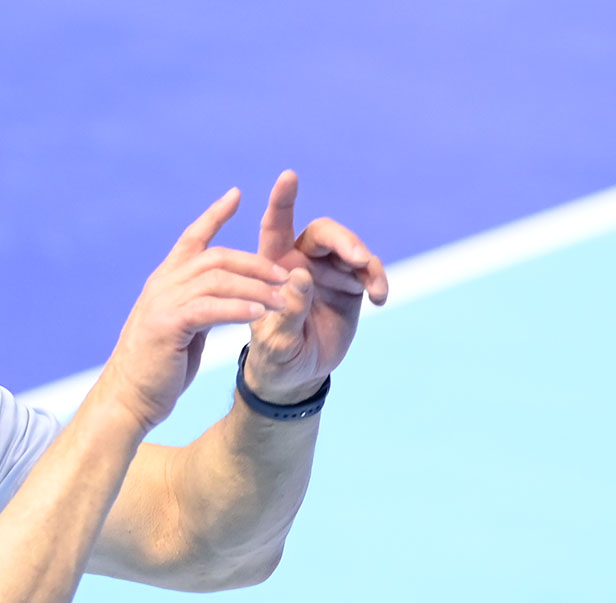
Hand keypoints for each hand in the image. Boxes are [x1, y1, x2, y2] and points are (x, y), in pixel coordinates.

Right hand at [104, 188, 289, 430]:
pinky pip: (210, 307)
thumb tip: (221, 298)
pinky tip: (259, 313)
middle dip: (254, 262)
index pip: (191, 238)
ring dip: (254, 286)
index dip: (213, 215)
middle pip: (215, 257)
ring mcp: (162, 302)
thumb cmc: (156, 369)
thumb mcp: (179, 328)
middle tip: (284, 273)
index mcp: (164, 281)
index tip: (236, 195)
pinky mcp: (167, 324)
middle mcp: (161, 284)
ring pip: (217, 280)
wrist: (127, 398)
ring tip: (281, 297)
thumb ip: (197, 306)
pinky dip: (237, 307)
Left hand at [244, 170, 387, 402]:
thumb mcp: (276, 341)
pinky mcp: (351, 286)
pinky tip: (381, 297)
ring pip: (351, 249)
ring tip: (374, 284)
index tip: (289, 176)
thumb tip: (301, 277)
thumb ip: (289, 311)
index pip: (275, 226)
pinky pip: (369, 272)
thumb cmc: (274, 356)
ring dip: (365, 260)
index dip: (283, 200)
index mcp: (272, 266)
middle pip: (324, 233)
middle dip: (343, 240)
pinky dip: (378, 279)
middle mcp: (301, 261)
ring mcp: (328, 272)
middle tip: (357, 258)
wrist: (295, 376)